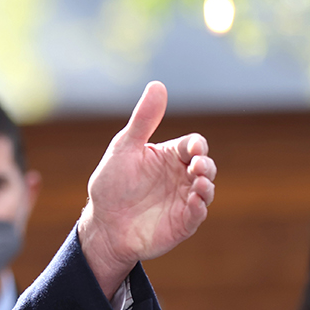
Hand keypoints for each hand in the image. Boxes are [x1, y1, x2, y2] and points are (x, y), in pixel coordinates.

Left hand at [77, 81, 215, 297]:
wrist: (102, 225)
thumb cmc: (111, 185)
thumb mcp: (125, 148)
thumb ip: (143, 119)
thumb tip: (158, 84)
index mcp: (168, 157)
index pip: (193, 145)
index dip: (196, 145)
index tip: (193, 149)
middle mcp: (180, 177)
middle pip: (206, 166)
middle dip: (206, 164)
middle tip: (196, 166)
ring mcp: (183, 200)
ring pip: (207, 190)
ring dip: (207, 185)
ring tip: (199, 183)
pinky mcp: (183, 223)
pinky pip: (198, 215)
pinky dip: (200, 207)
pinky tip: (194, 201)